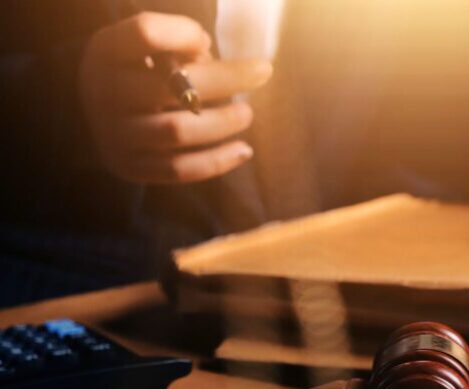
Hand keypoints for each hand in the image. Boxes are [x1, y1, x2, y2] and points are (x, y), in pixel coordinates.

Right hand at [79, 12, 272, 183]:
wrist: (98, 112)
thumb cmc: (137, 69)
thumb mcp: (147, 46)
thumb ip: (177, 41)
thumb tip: (208, 54)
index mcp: (107, 51)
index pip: (146, 33)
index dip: (183, 34)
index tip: (210, 42)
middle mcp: (104, 93)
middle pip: (172, 86)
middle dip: (225, 79)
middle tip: (263, 72)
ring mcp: (115, 134)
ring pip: (178, 132)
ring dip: (222, 123)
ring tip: (246, 114)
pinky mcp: (130, 166)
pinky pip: (179, 170)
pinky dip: (217, 161)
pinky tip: (244, 150)